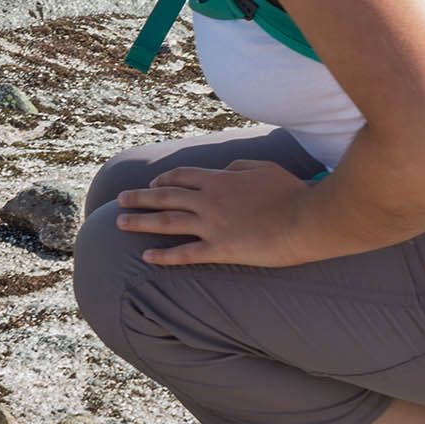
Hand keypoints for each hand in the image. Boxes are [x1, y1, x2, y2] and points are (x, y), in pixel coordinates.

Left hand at [113, 160, 319, 268]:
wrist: (305, 219)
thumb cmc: (291, 192)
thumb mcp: (264, 168)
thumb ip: (240, 166)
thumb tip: (227, 168)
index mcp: (219, 179)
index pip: (182, 176)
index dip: (164, 180)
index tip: (152, 184)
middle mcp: (208, 200)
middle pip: (165, 196)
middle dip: (139, 197)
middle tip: (120, 199)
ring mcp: (212, 225)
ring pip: (166, 222)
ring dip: (140, 222)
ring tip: (120, 223)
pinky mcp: (220, 249)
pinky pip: (185, 253)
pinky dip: (163, 255)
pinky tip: (146, 257)